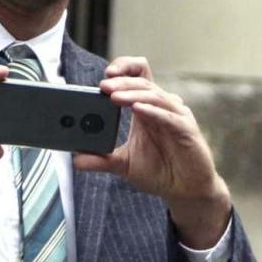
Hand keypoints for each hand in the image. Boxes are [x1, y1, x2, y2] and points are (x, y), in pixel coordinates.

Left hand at [73, 56, 230, 247]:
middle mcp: (161, 107)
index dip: (123, 69)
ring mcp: (176, 117)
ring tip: (114, 97)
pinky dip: (153, 111)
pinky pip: (169, 116)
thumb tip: (75, 160)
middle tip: (103, 86)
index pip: (137, 76)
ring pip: (154, 95)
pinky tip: (139, 109)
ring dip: (133, 94)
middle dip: (121, 82)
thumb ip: (101, 160)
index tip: (104, 75)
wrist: (185, 191)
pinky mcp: (187, 130)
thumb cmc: (159, 172)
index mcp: (145, 108)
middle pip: (142, 82)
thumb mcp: (123, 165)